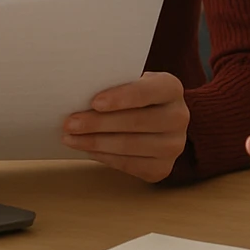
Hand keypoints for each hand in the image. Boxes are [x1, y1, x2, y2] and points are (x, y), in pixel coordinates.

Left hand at [64, 71, 189, 182]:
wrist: (159, 119)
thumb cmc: (136, 97)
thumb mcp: (131, 82)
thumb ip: (114, 85)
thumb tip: (79, 95)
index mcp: (171, 88)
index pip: (148, 92)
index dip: (121, 98)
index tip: (94, 102)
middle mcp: (179, 116)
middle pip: (137, 122)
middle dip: (99, 123)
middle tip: (70, 124)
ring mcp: (174, 145)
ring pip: (130, 146)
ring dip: (95, 143)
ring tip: (71, 138)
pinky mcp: (163, 168)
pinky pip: (129, 165)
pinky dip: (105, 157)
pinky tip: (88, 150)